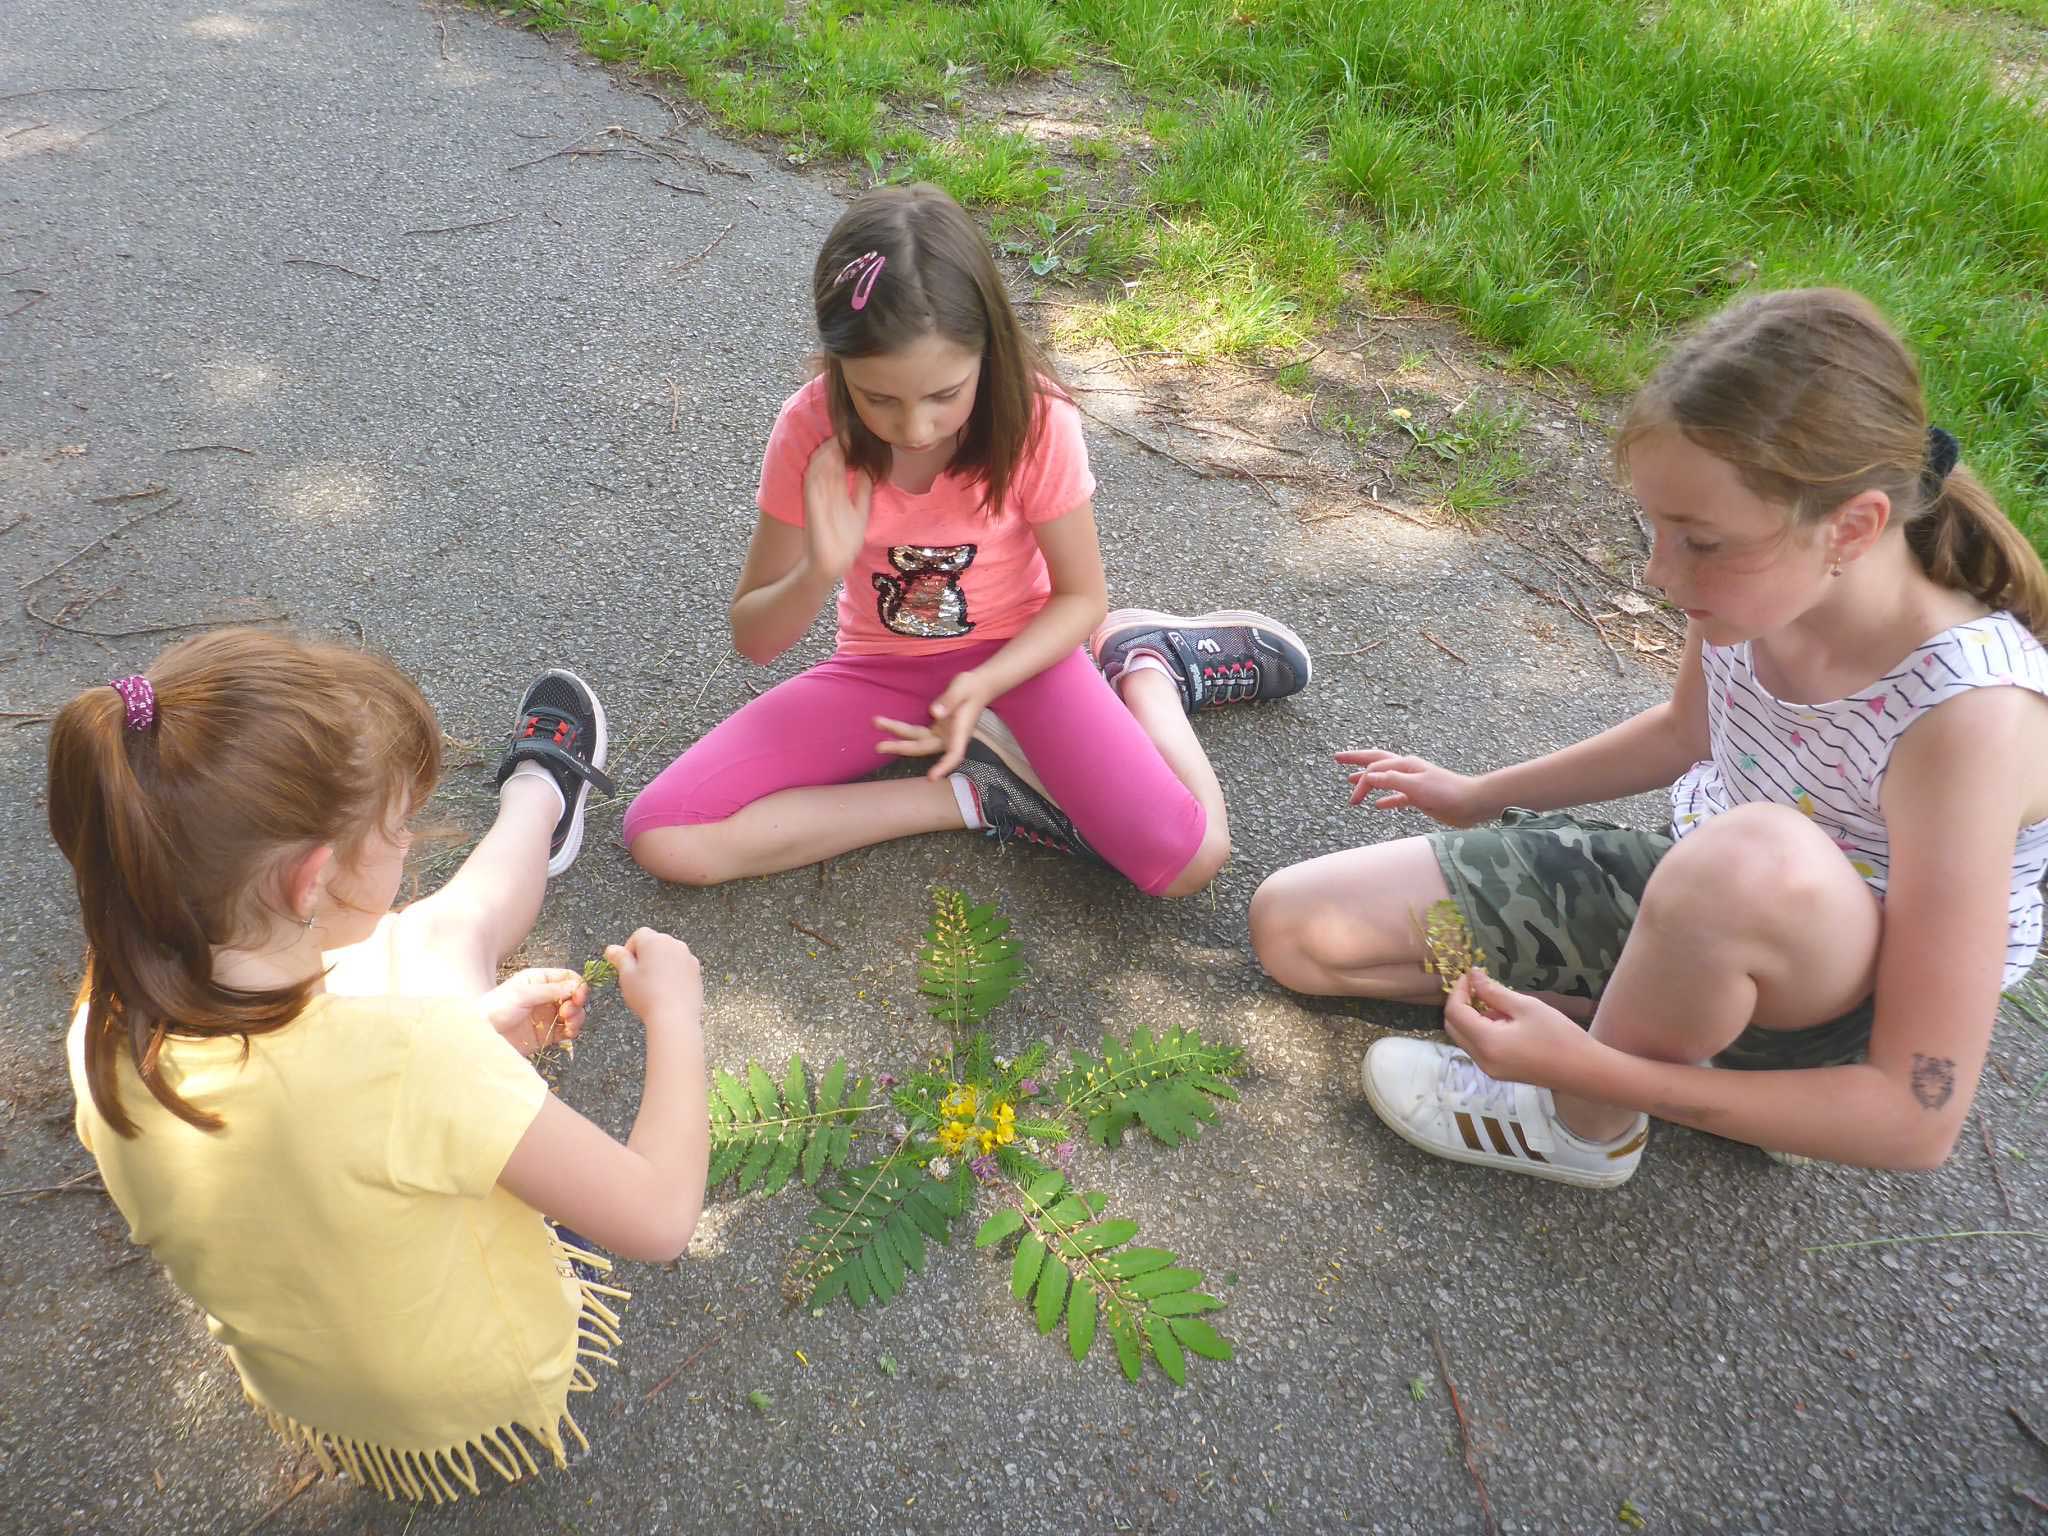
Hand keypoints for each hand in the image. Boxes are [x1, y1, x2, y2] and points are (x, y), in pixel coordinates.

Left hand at [481, 968, 587, 1056]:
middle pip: (574, 997)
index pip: (567, 978)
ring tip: (568, 1022)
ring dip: (576, 1017)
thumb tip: (576, 987)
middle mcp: (545, 997)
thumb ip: (550, 990)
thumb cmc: (495, 1008)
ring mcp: (546, 1016)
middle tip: (568, 1011)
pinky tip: (568, 1031)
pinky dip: (572, 1031)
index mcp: (539, 981)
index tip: (579, 995)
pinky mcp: (546, 1035)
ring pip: (573, 1014)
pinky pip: (567, 1031)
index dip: (577, 985)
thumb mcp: (522, 994)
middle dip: (577, 1003)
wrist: (480, 1034)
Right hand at [607, 928, 702, 1031]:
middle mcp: (674, 943)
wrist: (675, 1016)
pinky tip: (668, 991)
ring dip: (661, 964)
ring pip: (669, 954)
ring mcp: (688, 957)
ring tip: (654, 986)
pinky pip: (681, 966)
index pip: (639, 935)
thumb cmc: (646, 995)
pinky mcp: (697, 971)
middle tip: (639, 978)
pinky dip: (674, 973)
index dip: (630, 950)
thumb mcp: (626, 976)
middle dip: (646, 956)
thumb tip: (611, 948)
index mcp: (655, 941)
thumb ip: (619, 958)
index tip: (627, 968)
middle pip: (656, 943)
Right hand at [802, 439, 872, 579]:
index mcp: (836, 491)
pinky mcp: (811, 506)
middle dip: (837, 444)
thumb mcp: (859, 509)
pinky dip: (817, 467)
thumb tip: (869, 466)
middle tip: (847, 425)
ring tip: (836, 435)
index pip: (840, 463)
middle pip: (829, 461)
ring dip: (826, 451)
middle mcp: (825, 491)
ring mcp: (817, 497)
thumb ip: (862, 488)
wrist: (830, 563)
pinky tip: (825, 454)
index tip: (857, 430)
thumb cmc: (844, 539)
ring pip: (819, 467)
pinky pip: (811, 482)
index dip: (847, 447)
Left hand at [874, 668, 994, 778]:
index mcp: (960, 731)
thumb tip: (934, 713)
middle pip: (924, 747)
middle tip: (879, 746)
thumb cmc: (972, 687)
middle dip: (901, 747)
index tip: (932, 778)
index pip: (954, 754)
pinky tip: (888, 726)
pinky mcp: (937, 729)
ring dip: (897, 734)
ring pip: (917, 740)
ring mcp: (942, 734)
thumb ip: (949, 700)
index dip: (944, 766)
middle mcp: (950, 737)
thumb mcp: (961, 688)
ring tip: (877, 723)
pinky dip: (902, 730)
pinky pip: (917, 733)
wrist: (978, 686)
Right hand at [1336, 749, 1493, 826]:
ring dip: (1367, 780)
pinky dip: (1384, 799)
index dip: (1361, 782)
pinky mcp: (1419, 797)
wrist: (1471, 804)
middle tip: (1338, 758)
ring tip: (1350, 780)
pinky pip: (1396, 796)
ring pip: (1384, 779)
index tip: (1354, 799)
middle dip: (1357, 760)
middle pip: (1376, 762)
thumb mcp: (1417, 786)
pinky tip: (1377, 805)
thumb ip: (1392, 781)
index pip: (1375, 768)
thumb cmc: (1447, 793)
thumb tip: (1367, 776)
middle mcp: (1407, 770)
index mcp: (1405, 765)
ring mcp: (1413, 783)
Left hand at [1442, 970, 1592, 1087]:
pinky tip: (1503, 1019)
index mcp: (1486, 1043)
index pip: (1454, 1013)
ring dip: (1471, 1017)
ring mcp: (1489, 1069)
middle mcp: (1481, 1060)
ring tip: (1495, 1000)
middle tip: (1477, 985)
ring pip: (1464, 1038)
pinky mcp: (1498, 1072)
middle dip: (1459, 1003)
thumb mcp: (1526, 1007)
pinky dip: (1481, 1030)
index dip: (1458, 990)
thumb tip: (1473, 976)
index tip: (1470, 975)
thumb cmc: (1559, 1035)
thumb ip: (1494, 991)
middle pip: (1453, 1027)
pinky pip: (1478, 1047)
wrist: (1584, 1071)